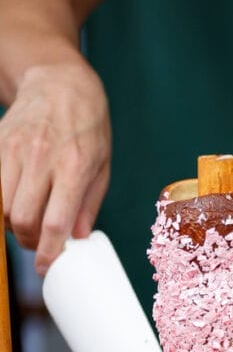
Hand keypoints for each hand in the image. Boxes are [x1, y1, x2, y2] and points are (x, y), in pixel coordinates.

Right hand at [0, 62, 110, 273]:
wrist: (60, 84)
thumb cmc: (88, 128)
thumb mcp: (102, 166)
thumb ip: (88, 204)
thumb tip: (76, 238)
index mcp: (73, 167)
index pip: (54, 221)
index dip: (49, 251)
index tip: (48, 266)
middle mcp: (40, 159)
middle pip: (21, 218)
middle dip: (29, 241)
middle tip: (40, 243)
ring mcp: (13, 150)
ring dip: (10, 226)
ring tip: (27, 224)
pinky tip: (12, 205)